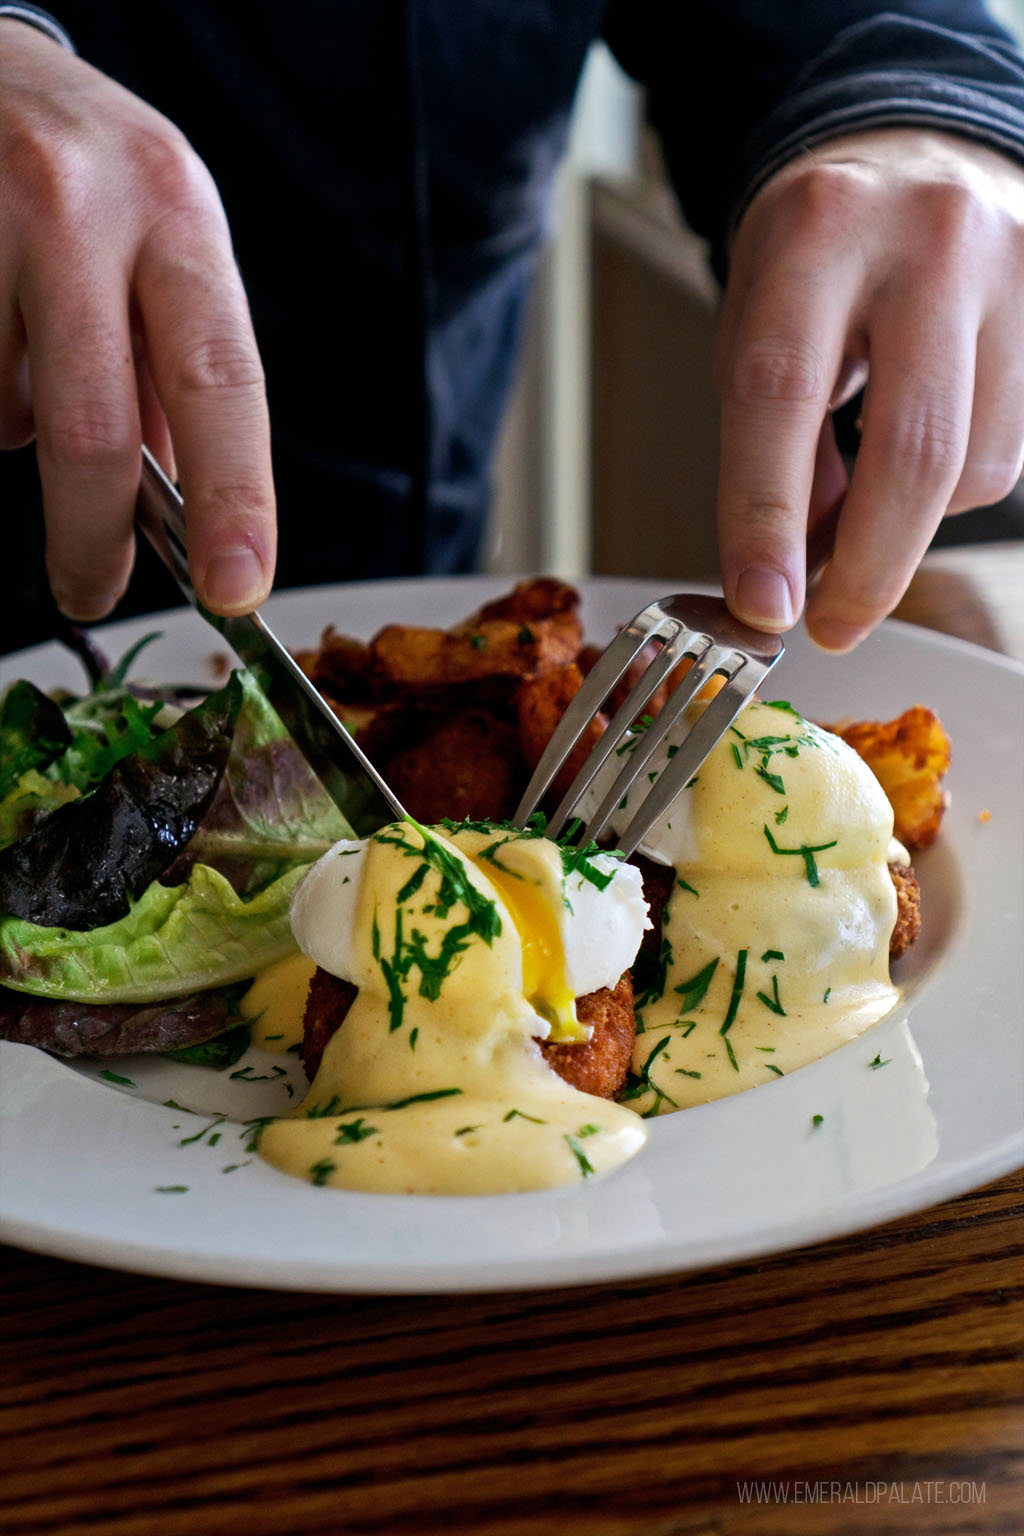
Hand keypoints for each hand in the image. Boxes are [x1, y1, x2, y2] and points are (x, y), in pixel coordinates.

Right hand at [0, 22, 274, 620]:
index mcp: (175, 215)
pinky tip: (2, 338)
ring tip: (33, 362)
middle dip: (95, 539)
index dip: (233, 501)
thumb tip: (182, 515)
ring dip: (21, 429)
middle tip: (92, 589)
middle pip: (94, 431)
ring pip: (7, 414)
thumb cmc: (96, 178)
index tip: (235, 589)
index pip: (220, 383)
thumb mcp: (170, 248)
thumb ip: (180, 375)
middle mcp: (80, 208)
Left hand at [715, 127, 1023, 649]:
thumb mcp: (758, 323)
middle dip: (869, 569)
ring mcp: (1012, 270)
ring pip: (976, 468)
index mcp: (817, 234)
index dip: (766, 518)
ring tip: (865, 500)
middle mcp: (929, 241)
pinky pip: (1010, 449)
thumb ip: (768, 443)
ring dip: (911, 521)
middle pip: (915, 452)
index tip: (762, 607)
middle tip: (830, 624)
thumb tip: (791, 578)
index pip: (782, 395)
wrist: (911, 153)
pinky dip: (952, 485)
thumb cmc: (817, 252)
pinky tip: (916, 449)